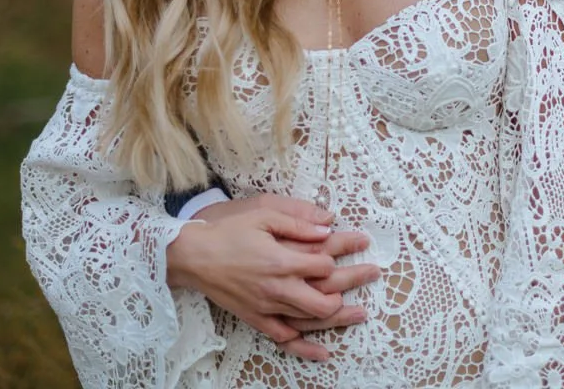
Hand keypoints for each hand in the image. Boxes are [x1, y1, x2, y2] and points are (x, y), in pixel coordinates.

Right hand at [167, 194, 378, 360]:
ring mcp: (266, 307)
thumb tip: (327, 223)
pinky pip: (284, 339)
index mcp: (280, 260)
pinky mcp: (255, 319)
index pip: (324, 263)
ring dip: (339, 318)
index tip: (362, 241)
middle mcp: (277, 289)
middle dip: (353, 285)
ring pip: (310, 321)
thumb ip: (296, 220)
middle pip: (325, 300)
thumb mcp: (261, 213)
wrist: (191, 256)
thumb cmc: (225, 230)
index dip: (346, 250)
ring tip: (362, 313)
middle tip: (372, 274)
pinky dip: (305, 346)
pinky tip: (323, 350)